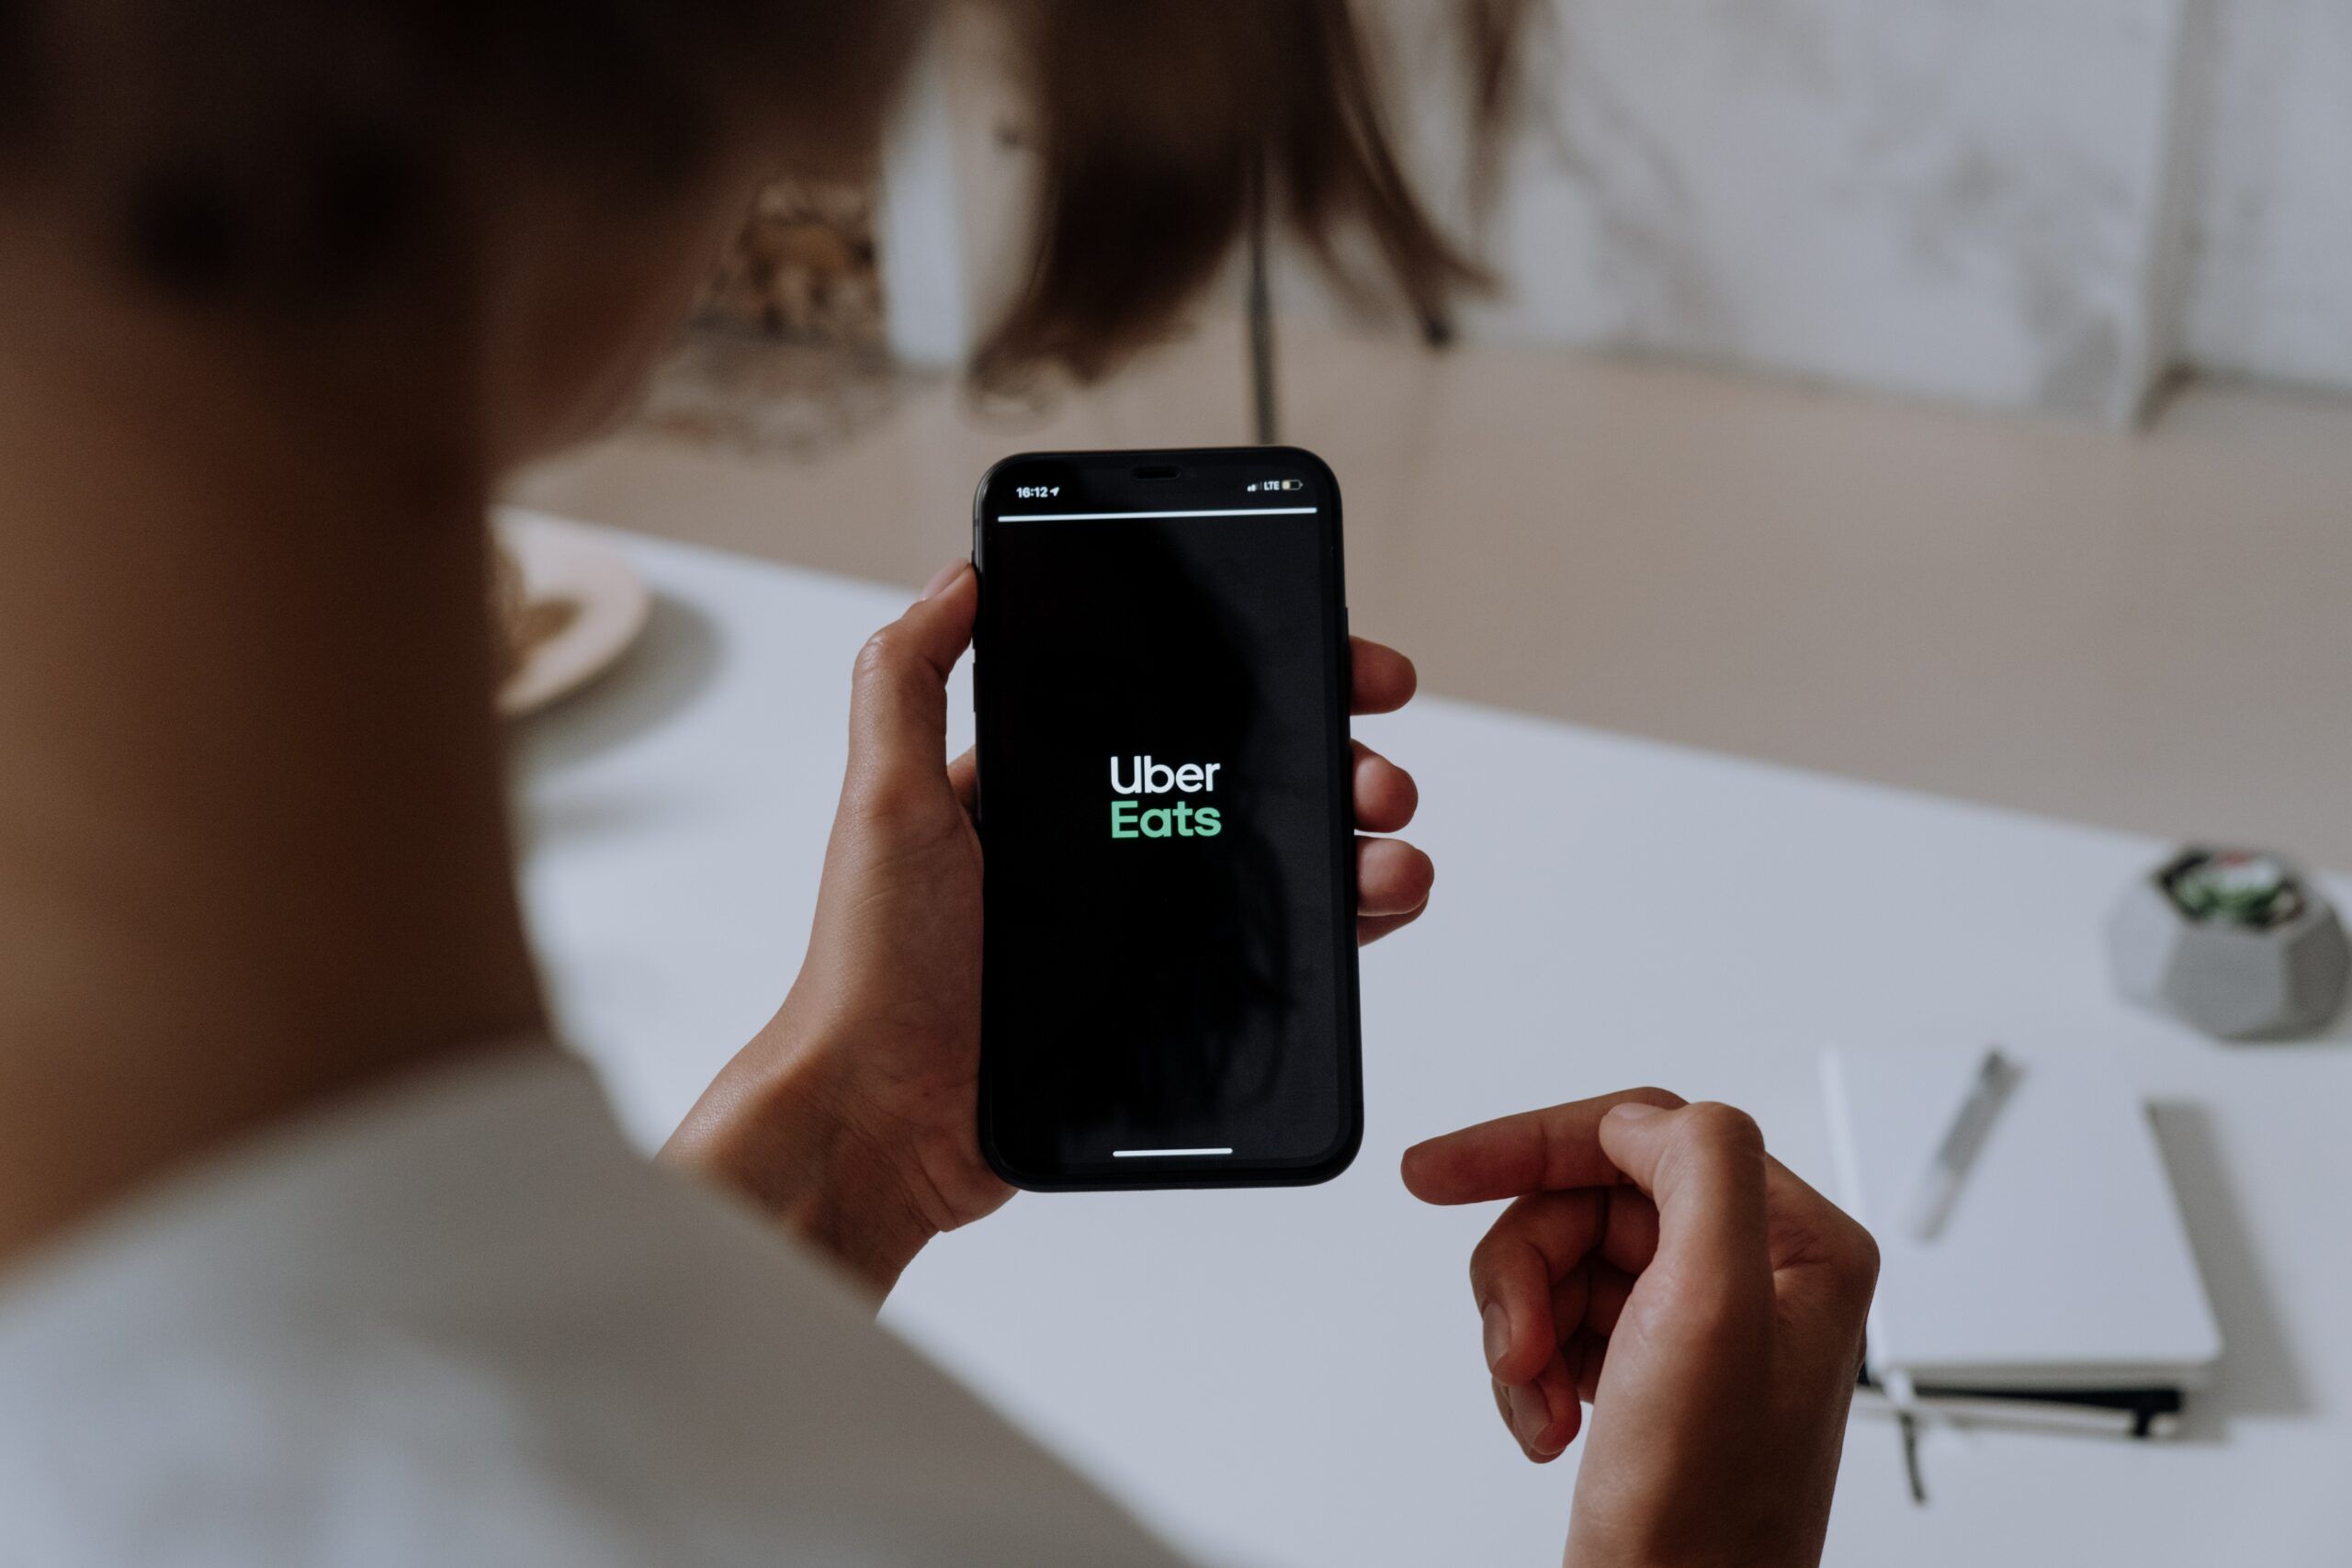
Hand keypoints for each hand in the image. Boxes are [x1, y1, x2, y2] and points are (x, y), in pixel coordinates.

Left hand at [664, 559, 1433, 1294]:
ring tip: (1391, 840)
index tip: (1336, 657)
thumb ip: (909, 679)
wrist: (889, 1120)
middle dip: (1337, 754)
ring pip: (1284, 857)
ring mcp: (1145, 922)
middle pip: (1254, 774)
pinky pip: (1280, 946)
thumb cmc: (876, 965)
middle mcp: (1106, 844)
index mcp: (1050, 784)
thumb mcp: (884, 799)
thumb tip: (962, 573)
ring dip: (1359, 835)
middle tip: (1377, 766)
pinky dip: (1347, 920)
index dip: (1266, 672)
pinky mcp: (1172, 997)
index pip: (1178, 702)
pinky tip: (1379, 903)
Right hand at [1402, 1090, 1876, 1567]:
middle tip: (1515, 1342)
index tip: (1442, 1173)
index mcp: (1798, 1244)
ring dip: (1523, 1328)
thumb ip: (1702, 1171)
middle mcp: (1758, 1274)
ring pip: (1560, 1259)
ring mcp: (1701, 1324)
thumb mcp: (1714, 1311)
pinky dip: (1529, 1370)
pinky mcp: (1652, 1369)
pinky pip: (1555, 1320)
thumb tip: (1649, 1117)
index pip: (1645, 1132)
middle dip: (1527, 1268)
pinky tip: (1547, 1420)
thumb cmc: (1703, 1515)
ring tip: (1536, 1396)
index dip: (1532, 1145)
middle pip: (1588, 1200)